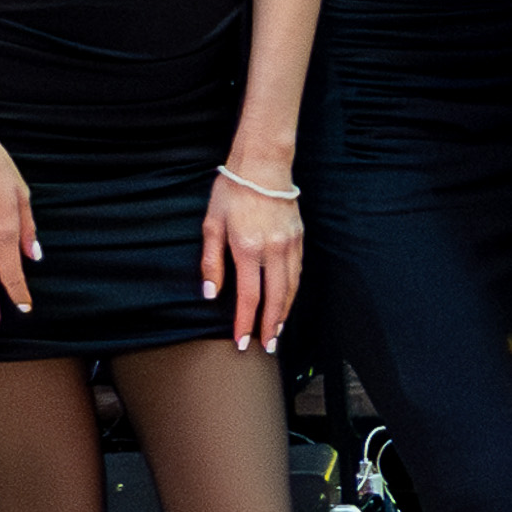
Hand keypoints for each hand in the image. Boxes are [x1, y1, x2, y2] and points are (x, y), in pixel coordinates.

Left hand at [202, 158, 305, 353]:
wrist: (263, 165)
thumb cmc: (232, 191)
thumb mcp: (211, 224)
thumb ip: (212, 262)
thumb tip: (212, 293)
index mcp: (247, 248)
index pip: (249, 296)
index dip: (246, 322)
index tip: (242, 341)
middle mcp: (273, 249)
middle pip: (276, 298)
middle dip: (271, 326)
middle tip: (267, 347)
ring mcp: (290, 244)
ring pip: (291, 287)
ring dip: (284, 312)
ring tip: (277, 330)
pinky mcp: (299, 238)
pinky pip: (298, 272)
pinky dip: (292, 291)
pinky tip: (286, 300)